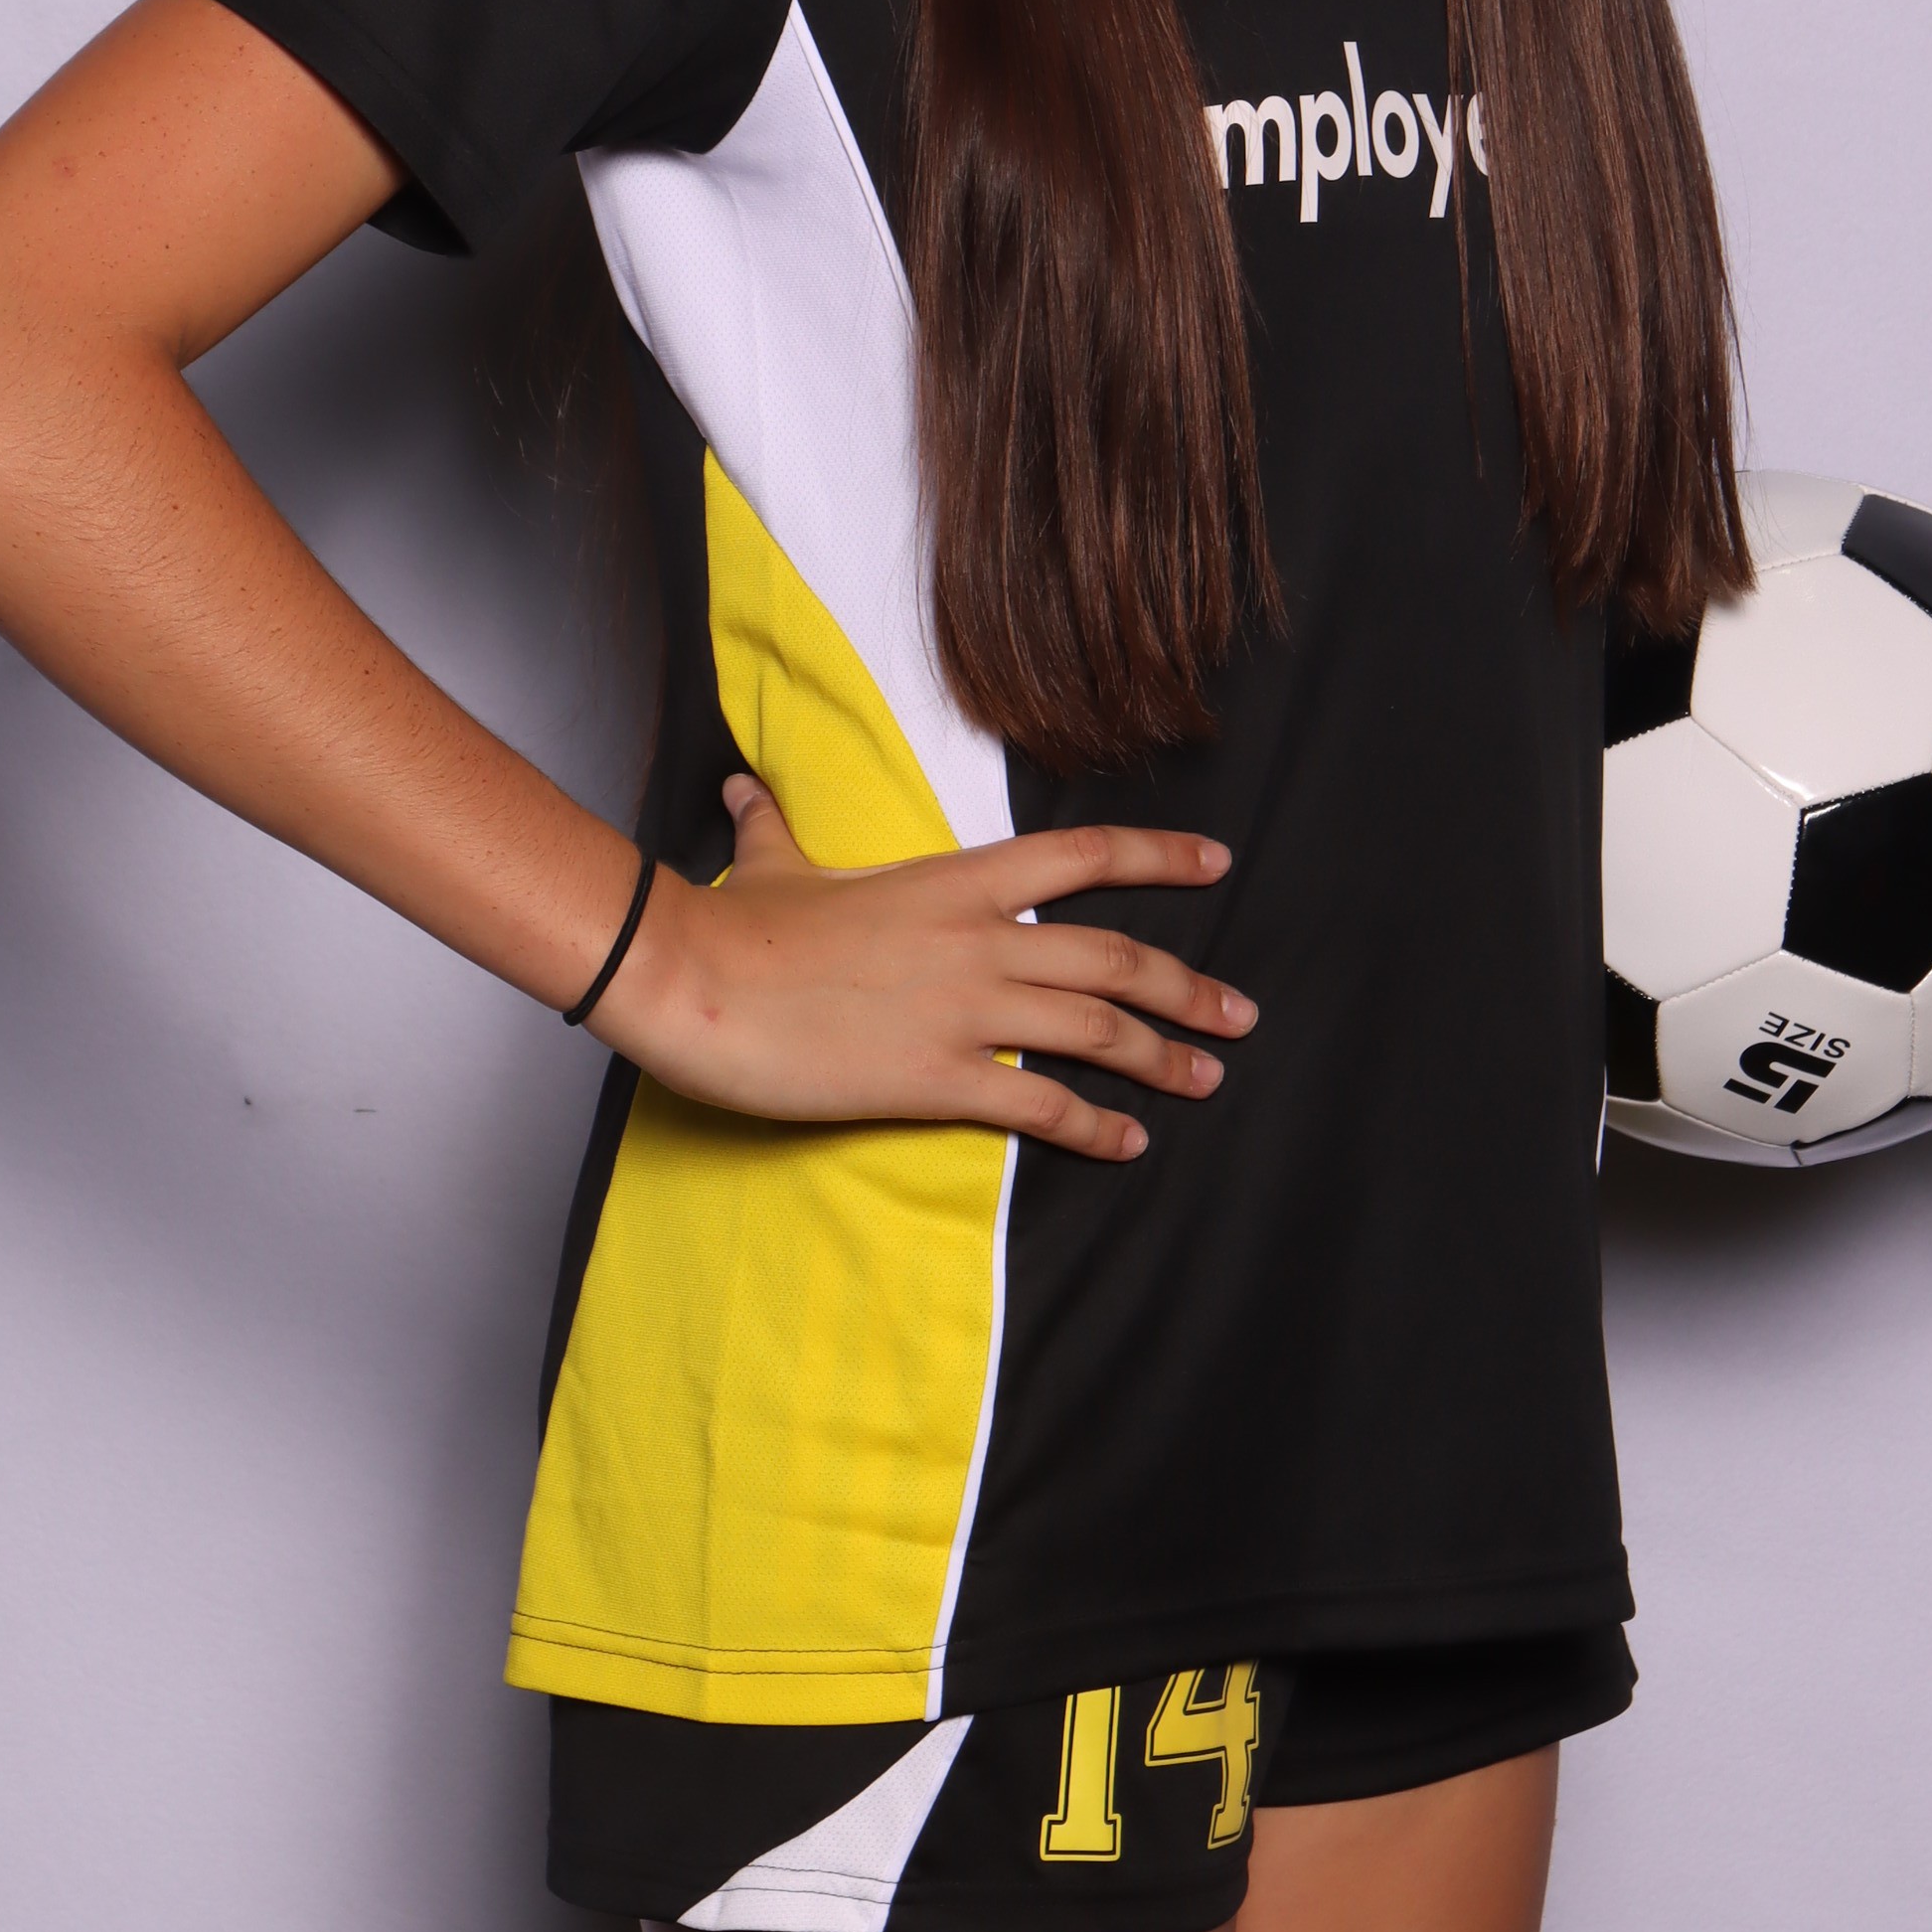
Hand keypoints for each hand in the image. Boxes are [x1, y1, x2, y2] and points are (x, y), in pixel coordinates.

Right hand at [594, 775, 1252, 1163]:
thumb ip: (774, 825)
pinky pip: (1041, 1104)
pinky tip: (1129, 1143)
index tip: (1218, 861)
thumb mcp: (769, 861)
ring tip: (1207, 1079)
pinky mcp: (937, 1078)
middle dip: (1186, 988)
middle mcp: (978, 939)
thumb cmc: (733, 925)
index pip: (1082, 854)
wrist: (692, 979)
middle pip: (1114, 958)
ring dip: (1162, 1057)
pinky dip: (1094, 1127)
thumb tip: (743, 788)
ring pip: (1095, 1030)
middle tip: (1238, 1015)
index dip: (1158, 855)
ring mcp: (963, 1008)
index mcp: (954, 880)